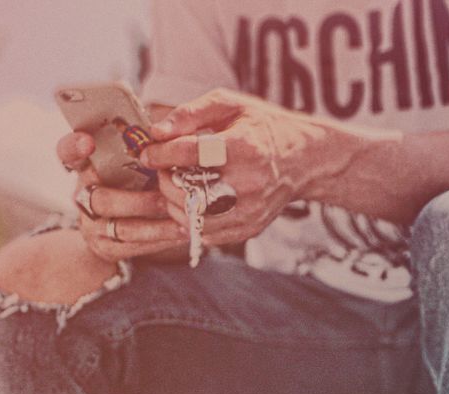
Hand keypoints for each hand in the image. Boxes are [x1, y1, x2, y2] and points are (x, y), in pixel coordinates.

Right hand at [57, 129, 189, 262]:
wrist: (121, 229)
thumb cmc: (135, 182)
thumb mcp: (134, 162)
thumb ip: (142, 149)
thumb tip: (166, 134)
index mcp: (85, 166)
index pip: (67, 152)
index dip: (74, 147)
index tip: (88, 142)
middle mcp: (83, 194)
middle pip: (103, 199)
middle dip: (139, 201)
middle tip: (167, 199)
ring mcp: (91, 224)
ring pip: (123, 227)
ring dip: (156, 226)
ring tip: (184, 221)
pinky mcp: (104, 247)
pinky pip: (132, 247)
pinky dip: (159, 241)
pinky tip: (180, 234)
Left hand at [141, 89, 367, 247]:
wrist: (302, 161)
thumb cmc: (260, 127)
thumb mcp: (229, 104)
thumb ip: (190, 113)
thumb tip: (155, 131)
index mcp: (245, 146)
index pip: (191, 153)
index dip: (161, 153)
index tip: (146, 152)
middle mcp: (250, 183)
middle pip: (190, 190)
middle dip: (164, 180)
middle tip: (160, 170)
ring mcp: (251, 211)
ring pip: (195, 217)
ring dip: (174, 204)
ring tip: (174, 185)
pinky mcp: (249, 229)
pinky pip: (207, 233)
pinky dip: (190, 220)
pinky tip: (190, 202)